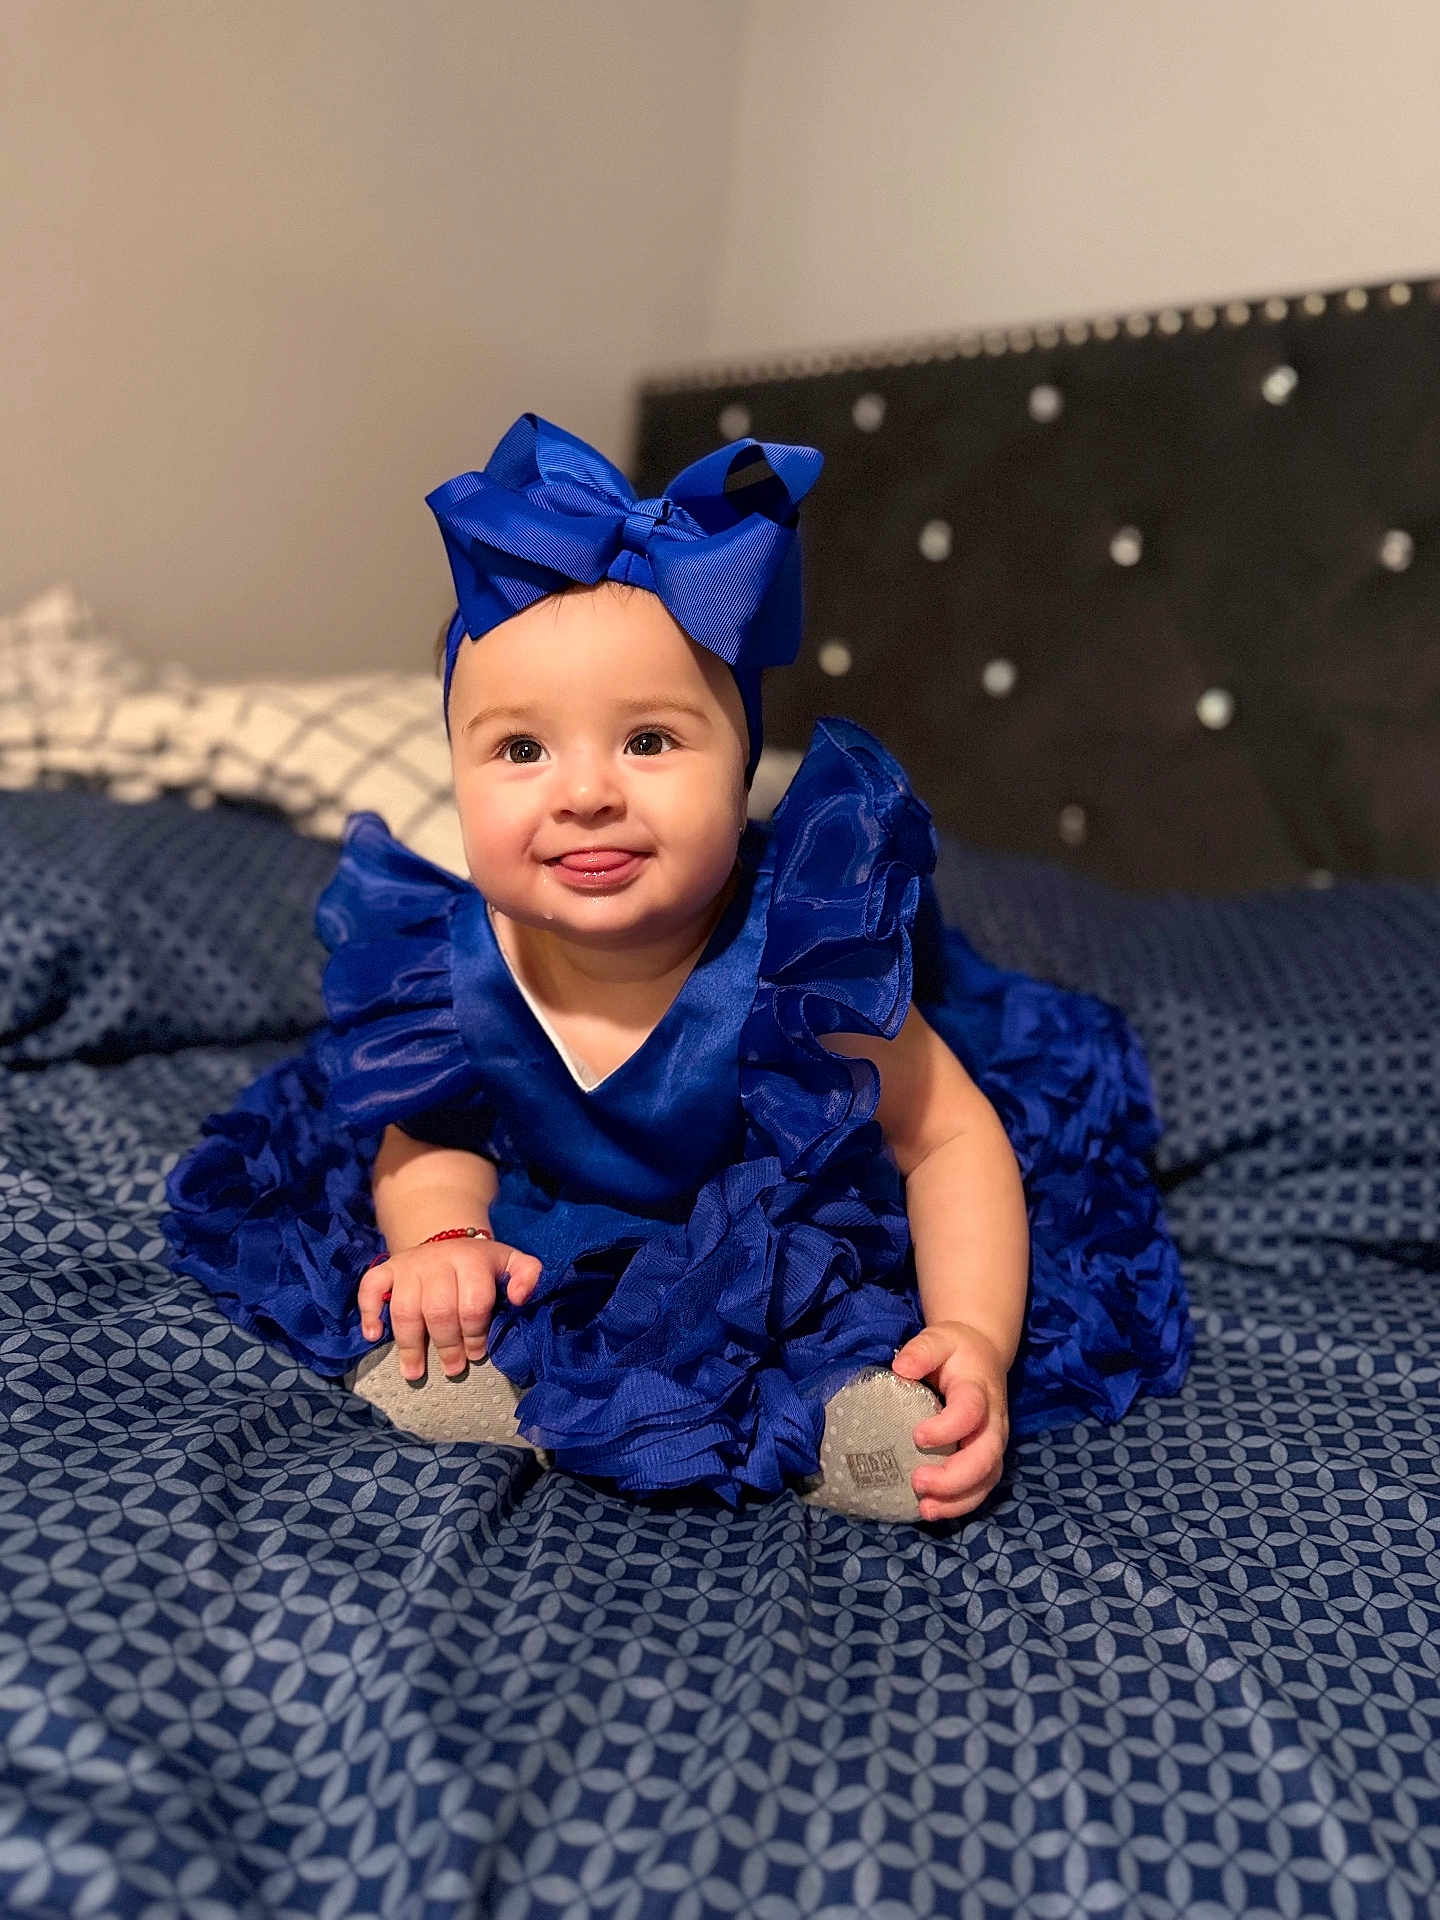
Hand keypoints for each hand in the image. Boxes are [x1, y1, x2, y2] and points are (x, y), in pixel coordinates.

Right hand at [356, 1238, 541, 1380]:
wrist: (447, 1235)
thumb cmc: (481, 1263)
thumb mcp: (512, 1261)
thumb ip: (528, 1275)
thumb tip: (520, 1298)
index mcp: (471, 1260)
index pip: (473, 1303)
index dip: (475, 1333)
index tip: (477, 1354)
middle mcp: (438, 1260)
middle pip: (438, 1310)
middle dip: (446, 1345)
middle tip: (453, 1368)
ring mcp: (409, 1265)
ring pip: (405, 1308)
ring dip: (410, 1344)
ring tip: (414, 1373)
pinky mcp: (387, 1269)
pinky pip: (370, 1288)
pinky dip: (368, 1312)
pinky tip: (373, 1336)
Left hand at [891, 1319, 1010, 1521]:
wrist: (984, 1354)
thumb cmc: (956, 1349)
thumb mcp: (938, 1339)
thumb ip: (921, 1351)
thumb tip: (900, 1369)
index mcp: (979, 1389)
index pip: (970, 1412)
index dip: (947, 1428)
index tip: (917, 1436)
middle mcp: (993, 1420)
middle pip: (985, 1456)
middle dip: (954, 1477)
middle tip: (918, 1482)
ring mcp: (994, 1442)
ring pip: (987, 1479)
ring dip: (959, 1500)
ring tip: (926, 1509)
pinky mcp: (989, 1457)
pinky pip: (982, 1487)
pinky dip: (961, 1504)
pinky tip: (933, 1510)